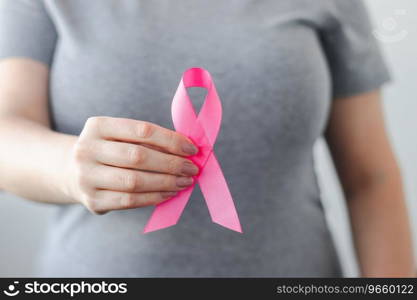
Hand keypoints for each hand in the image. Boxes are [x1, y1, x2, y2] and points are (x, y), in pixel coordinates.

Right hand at [63, 116, 198, 213]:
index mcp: (97, 126)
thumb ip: (148, 140)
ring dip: (166, 182)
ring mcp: (86, 177)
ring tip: (185, 182)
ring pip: (135, 181)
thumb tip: (187, 151)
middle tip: (192, 168)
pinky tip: (169, 193)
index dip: (170, 140)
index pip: (142, 130)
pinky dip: (154, 197)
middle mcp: (86, 149)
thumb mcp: (119, 136)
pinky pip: (129, 201)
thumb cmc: (108, 151)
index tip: (191, 149)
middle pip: (138, 156)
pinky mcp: (92, 200)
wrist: (70, 172)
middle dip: (171, 163)